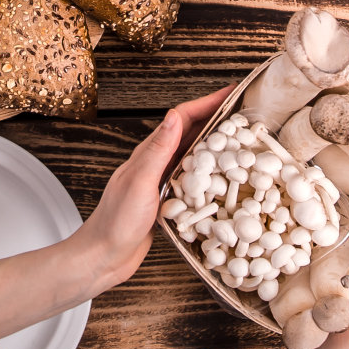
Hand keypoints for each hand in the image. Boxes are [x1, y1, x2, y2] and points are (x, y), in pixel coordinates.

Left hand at [70, 86, 233, 290]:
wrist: (104, 256)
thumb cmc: (116, 221)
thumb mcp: (139, 182)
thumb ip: (157, 150)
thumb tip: (174, 116)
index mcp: (149, 153)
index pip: (181, 118)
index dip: (207, 103)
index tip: (231, 92)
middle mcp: (156, 163)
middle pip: (190, 133)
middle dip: (216, 119)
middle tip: (244, 113)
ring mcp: (162, 182)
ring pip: (194, 155)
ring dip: (216, 144)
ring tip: (241, 140)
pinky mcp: (168, 201)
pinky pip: (194, 180)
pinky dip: (210, 173)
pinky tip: (225, 180)